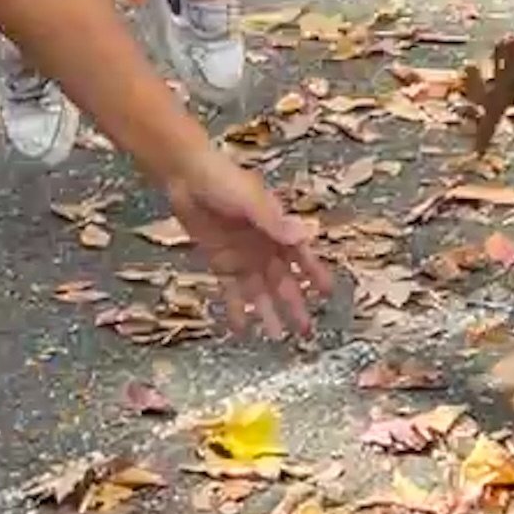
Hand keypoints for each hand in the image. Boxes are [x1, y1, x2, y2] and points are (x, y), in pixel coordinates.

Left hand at [163, 148, 325, 339]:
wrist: (186, 176)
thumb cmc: (224, 181)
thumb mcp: (251, 200)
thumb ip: (274, 222)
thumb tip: (304, 236)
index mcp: (276, 227)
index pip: (301, 255)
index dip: (314, 273)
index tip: (327, 293)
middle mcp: (264, 245)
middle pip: (282, 279)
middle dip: (294, 304)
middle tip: (305, 331)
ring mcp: (243, 256)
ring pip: (259, 290)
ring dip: (268, 312)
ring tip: (277, 337)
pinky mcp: (222, 262)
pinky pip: (232, 290)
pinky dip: (237, 309)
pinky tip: (241, 329)